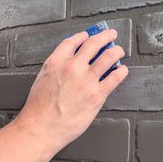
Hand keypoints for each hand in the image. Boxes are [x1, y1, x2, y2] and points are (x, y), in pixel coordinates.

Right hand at [14, 29, 128, 154]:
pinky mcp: (97, 95)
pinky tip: (123, 70)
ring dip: (116, 50)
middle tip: (110, 34)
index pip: (73, 41)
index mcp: (57, 61)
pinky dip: (121, 71)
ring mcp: (87, 80)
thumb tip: (69, 63)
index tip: (88, 35)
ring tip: (119, 49)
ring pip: (108, 57)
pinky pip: (115, 77)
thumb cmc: (39, 107)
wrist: (42, 127)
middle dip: (105, 36)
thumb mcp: (43, 79)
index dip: (83, 36)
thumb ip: (56, 67)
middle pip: (94, 44)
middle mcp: (73, 66)